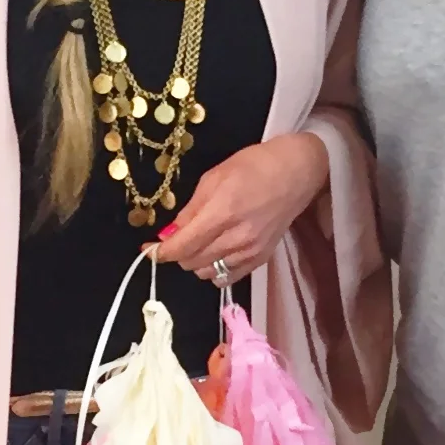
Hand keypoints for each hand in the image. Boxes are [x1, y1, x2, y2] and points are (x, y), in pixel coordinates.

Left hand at [153, 132, 330, 287]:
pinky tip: (216, 253)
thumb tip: (169, 234)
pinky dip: (214, 270)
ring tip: (200, 242)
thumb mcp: (213, 177)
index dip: (160, 252)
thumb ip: (190, 210)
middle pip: (191, 262)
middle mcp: (236, 238)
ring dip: (195, 261)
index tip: (148, 249)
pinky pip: (227, 278)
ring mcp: (250, 251)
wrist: (296, 173)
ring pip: (207, 273)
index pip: (182, 246)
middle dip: (178, 253)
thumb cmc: (253, 166)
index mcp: (222, 212)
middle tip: (178, 237)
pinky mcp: (261, 259)